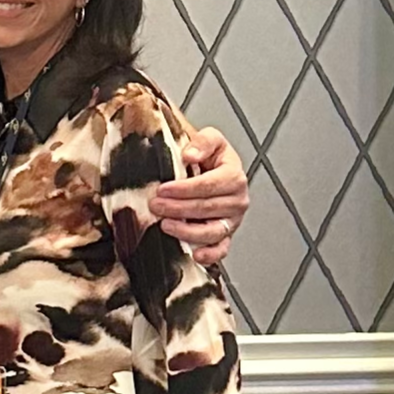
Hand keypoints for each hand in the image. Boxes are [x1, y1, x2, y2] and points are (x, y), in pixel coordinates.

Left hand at [152, 127, 247, 264]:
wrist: (214, 169)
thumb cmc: (211, 157)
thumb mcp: (211, 139)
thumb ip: (202, 142)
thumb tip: (190, 155)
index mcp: (234, 175)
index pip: (209, 185)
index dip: (185, 189)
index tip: (164, 189)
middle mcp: (237, 200)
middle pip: (207, 208)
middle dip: (178, 208)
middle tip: (156, 205)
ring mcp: (232, 220)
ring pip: (212, 231)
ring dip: (187, 231)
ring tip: (166, 225)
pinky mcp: (226, 235)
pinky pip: (221, 249)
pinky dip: (209, 255)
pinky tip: (195, 254)